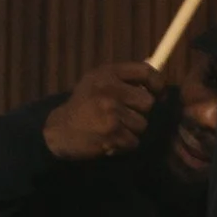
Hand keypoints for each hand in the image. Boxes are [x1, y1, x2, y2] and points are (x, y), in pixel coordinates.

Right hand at [42, 61, 158, 160]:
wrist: (59, 131)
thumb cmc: (84, 105)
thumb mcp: (98, 82)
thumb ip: (124, 78)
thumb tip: (155, 76)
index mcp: (107, 73)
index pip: (146, 71)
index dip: (157, 82)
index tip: (157, 92)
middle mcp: (109, 89)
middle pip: (148, 102)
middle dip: (140, 112)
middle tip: (123, 115)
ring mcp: (110, 111)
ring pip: (142, 124)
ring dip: (131, 130)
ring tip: (112, 127)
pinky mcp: (111, 132)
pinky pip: (133, 141)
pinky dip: (124, 144)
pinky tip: (108, 139)